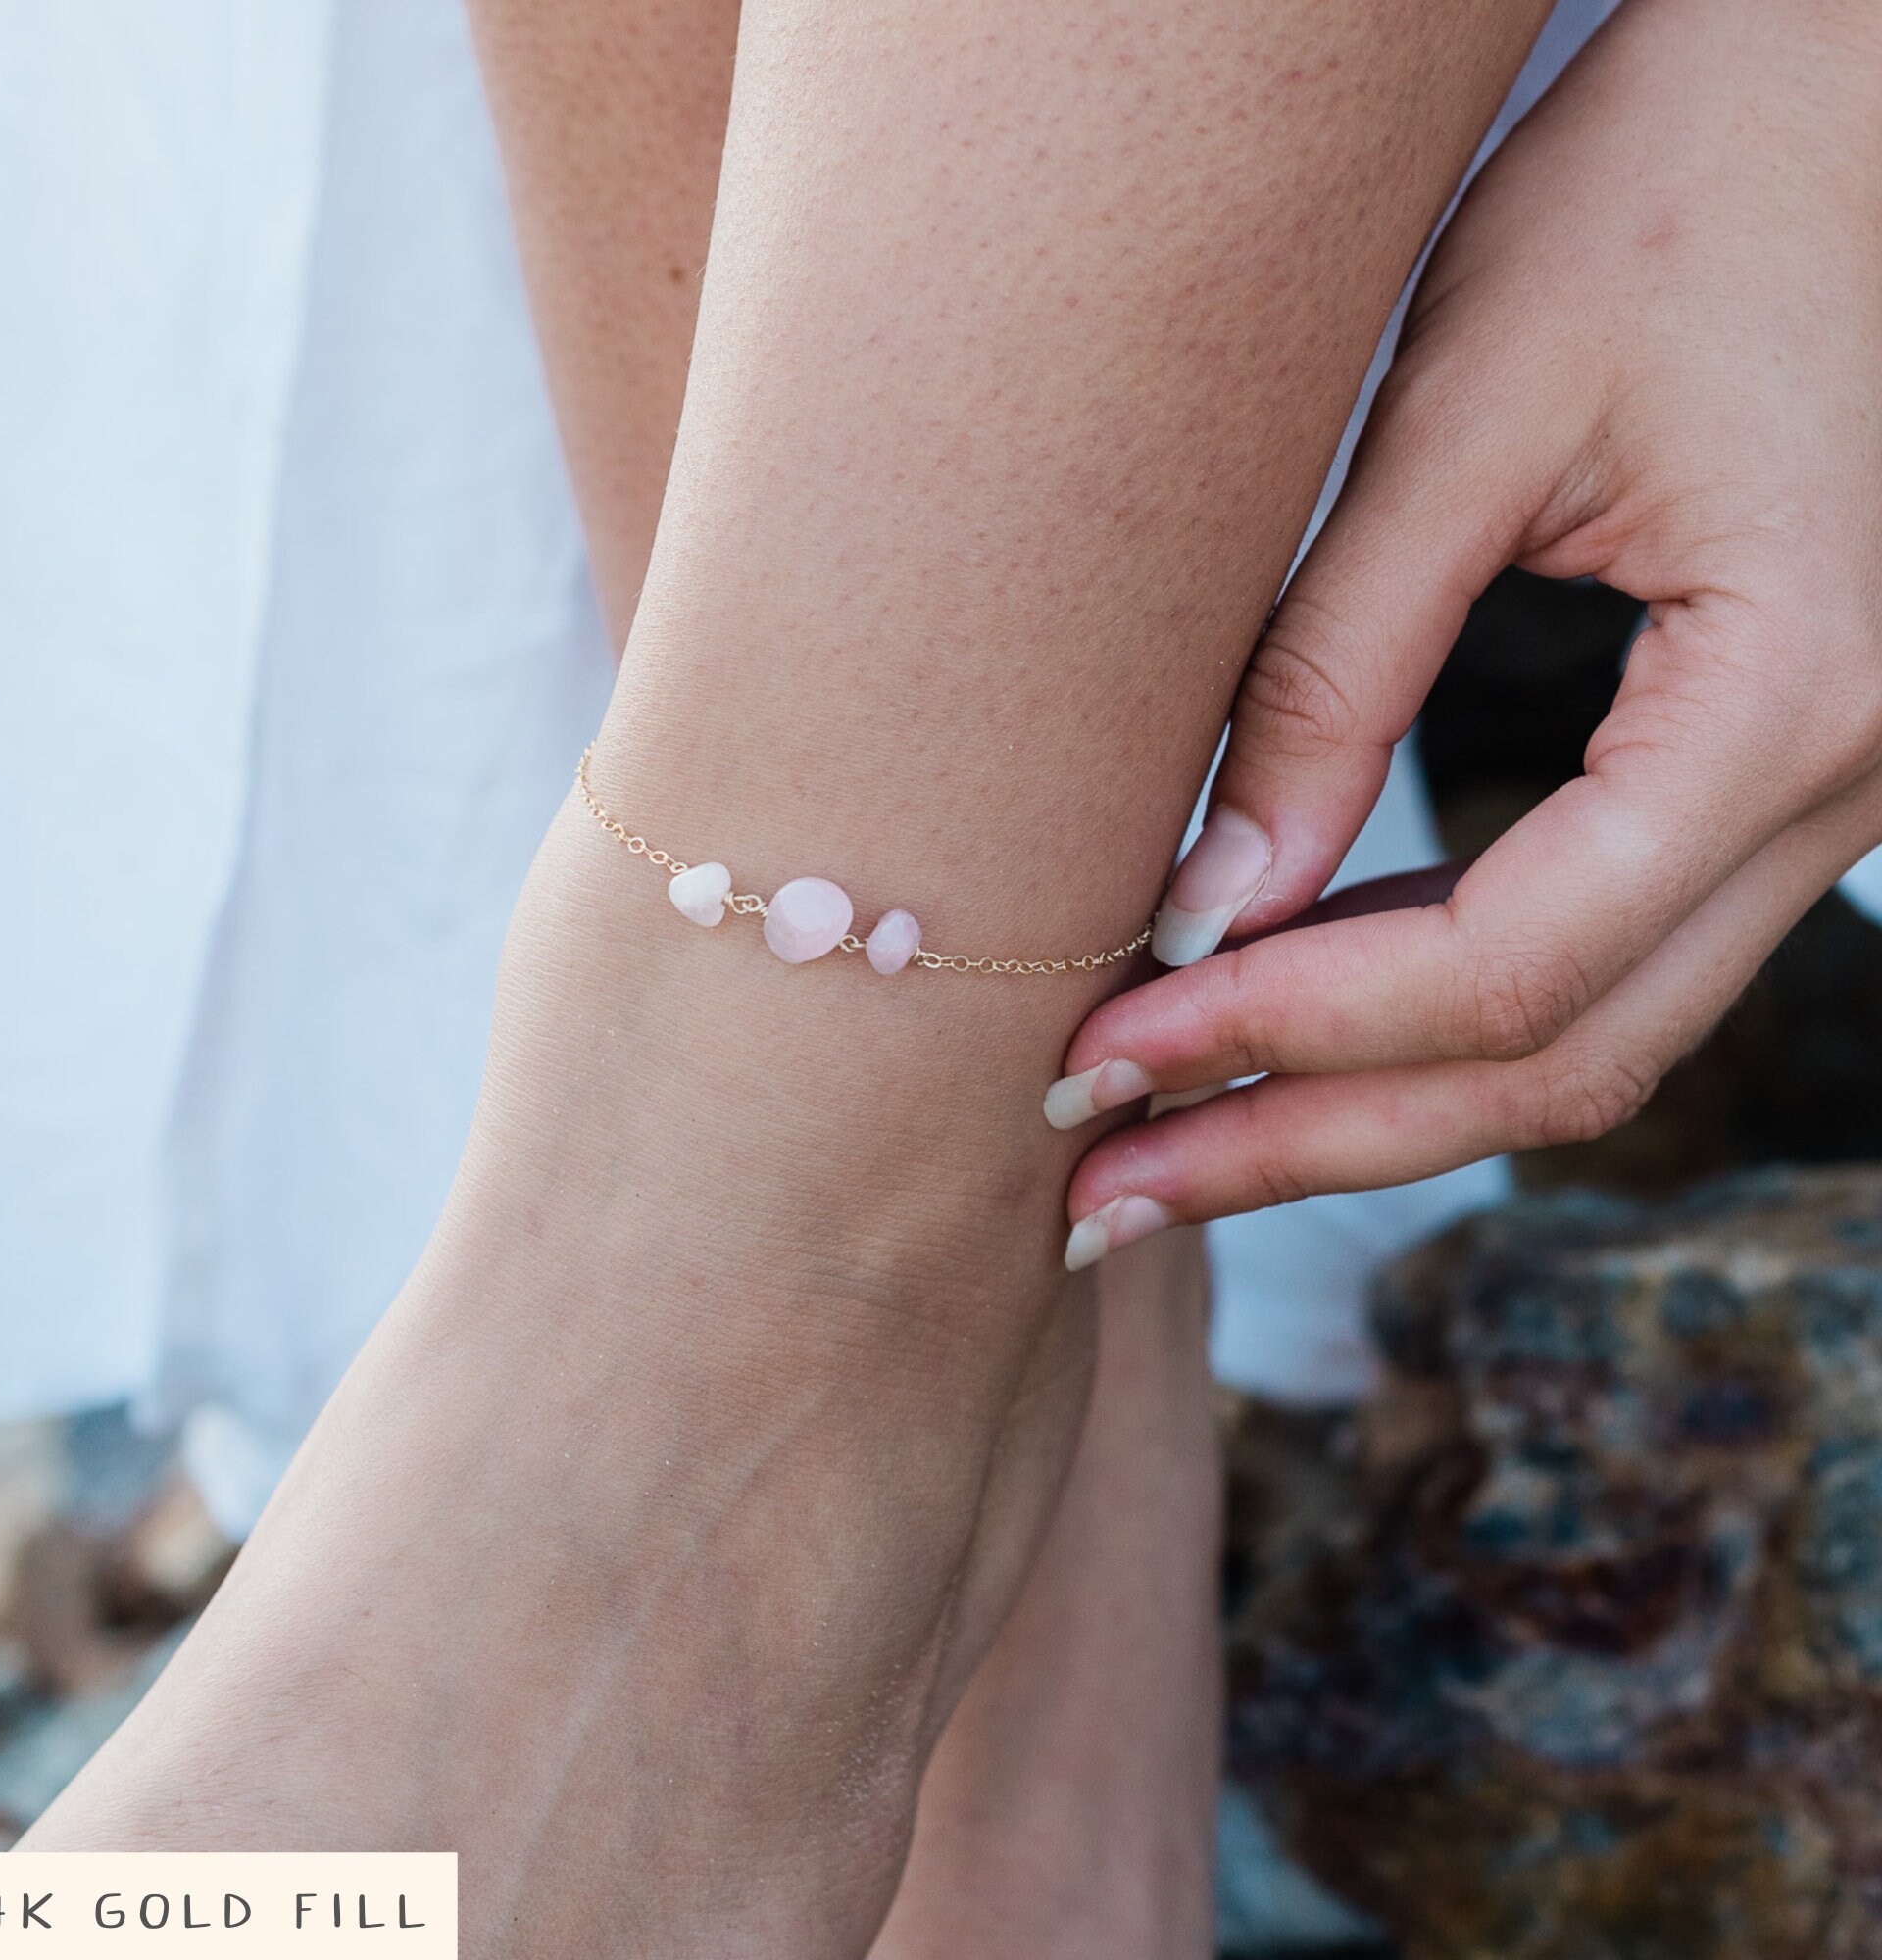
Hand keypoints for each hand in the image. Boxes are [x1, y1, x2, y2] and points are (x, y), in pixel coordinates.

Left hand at [1046, 0, 1881, 1267]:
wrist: (1855, 90)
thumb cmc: (1682, 181)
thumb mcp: (1472, 408)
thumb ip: (1336, 668)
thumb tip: (1208, 907)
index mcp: (1791, 701)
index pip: (1513, 964)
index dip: (1287, 1033)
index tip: (1101, 1060)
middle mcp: (1843, 792)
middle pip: (1555, 1061)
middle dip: (1309, 1137)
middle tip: (1096, 1192)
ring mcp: (1819, 801)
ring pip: (1579, 1037)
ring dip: (1360, 1105)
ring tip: (1160, 1143)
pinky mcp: (1754, 778)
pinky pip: (1591, 954)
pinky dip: (1425, 1014)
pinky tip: (1277, 1023)